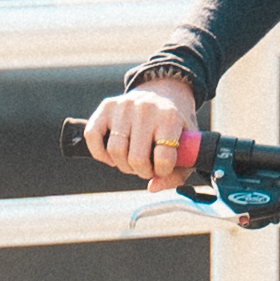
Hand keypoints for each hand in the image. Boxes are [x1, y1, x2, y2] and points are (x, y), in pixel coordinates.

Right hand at [85, 74, 199, 181]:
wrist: (164, 92)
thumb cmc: (175, 126)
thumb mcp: (187, 146)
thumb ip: (177, 174)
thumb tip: (152, 187)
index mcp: (170, 118)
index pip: (163, 158)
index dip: (162, 171)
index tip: (162, 167)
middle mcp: (146, 109)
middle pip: (136, 159)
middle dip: (142, 171)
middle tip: (146, 167)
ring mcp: (124, 106)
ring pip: (114, 150)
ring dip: (123, 164)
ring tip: (132, 160)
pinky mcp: (106, 106)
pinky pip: (92, 136)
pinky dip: (100, 153)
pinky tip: (112, 156)